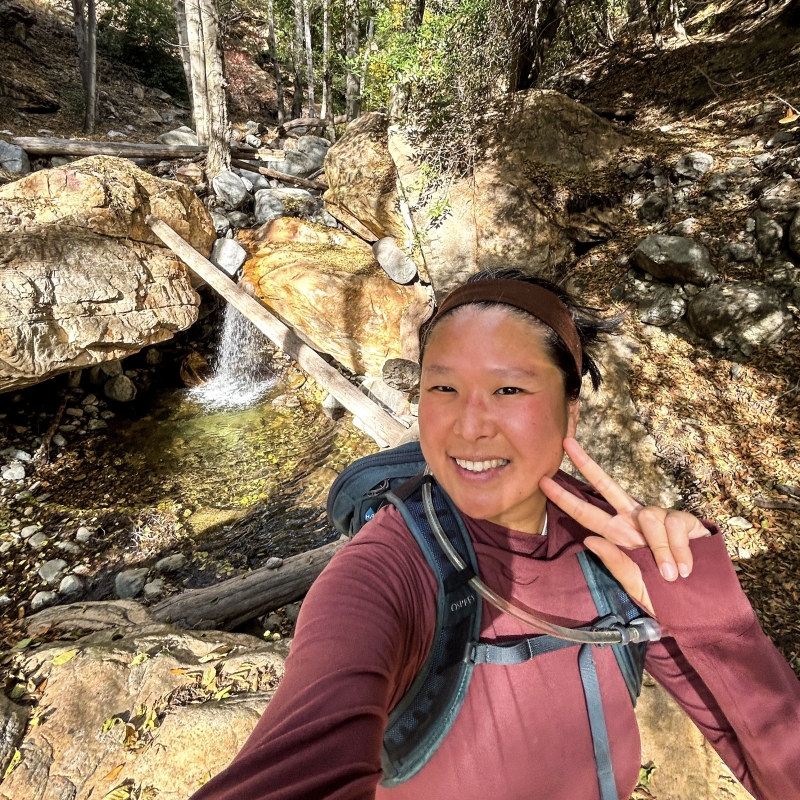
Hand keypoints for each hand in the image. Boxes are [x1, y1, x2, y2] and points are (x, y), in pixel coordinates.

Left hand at [539, 437, 709, 617]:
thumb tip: (589, 539)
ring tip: (670, 575)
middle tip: (567, 443)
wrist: (701, 603)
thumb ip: (614, 563)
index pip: (586, 513)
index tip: (542, 481)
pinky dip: (679, 550)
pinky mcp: (685, 520)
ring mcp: (659, 517)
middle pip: (607, 486)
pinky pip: (675, 526)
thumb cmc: (664, 594)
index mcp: (617, 535)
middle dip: (587, 464)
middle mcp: (634, 520)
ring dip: (658, 549)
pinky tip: (684, 567)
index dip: (565, 498)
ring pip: (649, 517)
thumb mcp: (635, 584)